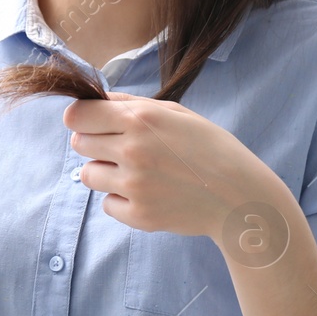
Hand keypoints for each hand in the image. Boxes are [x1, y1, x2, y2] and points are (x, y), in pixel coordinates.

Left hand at [63, 92, 287, 240]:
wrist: (238, 196)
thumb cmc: (210, 148)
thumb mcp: (177, 113)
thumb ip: (133, 105)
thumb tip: (97, 100)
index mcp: (141, 119)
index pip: (77, 115)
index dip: (82, 117)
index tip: (92, 122)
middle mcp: (132, 150)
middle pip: (78, 143)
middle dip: (94, 142)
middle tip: (121, 148)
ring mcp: (134, 185)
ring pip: (88, 175)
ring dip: (105, 172)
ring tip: (136, 172)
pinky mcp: (138, 215)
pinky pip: (107, 204)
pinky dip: (122, 200)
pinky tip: (148, 194)